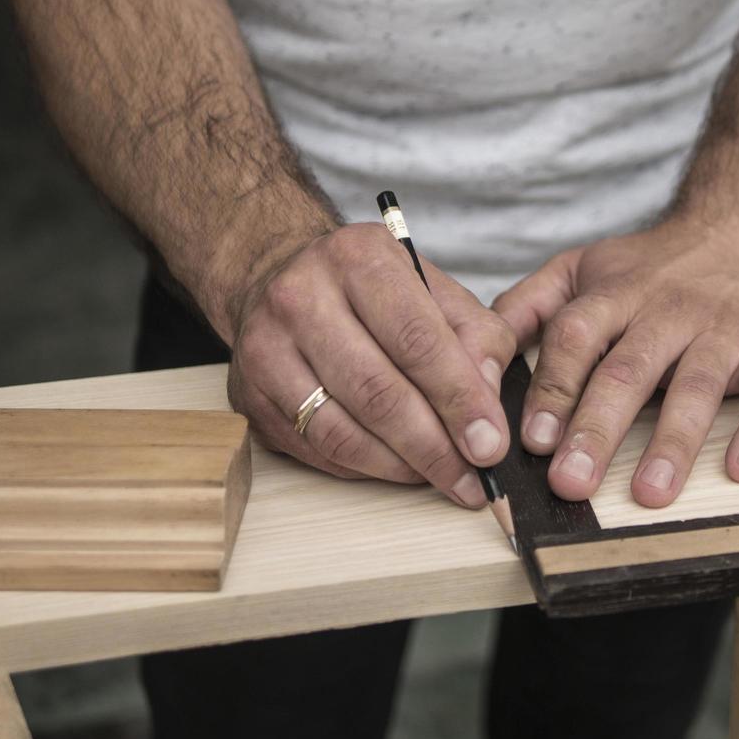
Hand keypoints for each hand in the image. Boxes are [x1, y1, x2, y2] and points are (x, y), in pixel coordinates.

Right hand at [225, 223, 516, 506]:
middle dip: (434, 447)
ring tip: (442, 477)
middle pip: (377, 392)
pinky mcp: (248, 395)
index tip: (490, 444)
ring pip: (341, 431)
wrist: (279, 276)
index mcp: (359, 259)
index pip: (417, 340)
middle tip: (473, 479)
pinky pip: (315, 449)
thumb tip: (488, 404)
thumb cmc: (372, 290)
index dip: (459, 399)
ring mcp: (266, 348)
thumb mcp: (435, 289)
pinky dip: (364, 469)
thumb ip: (477, 337)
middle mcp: (302, 297)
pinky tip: (397, 467)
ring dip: (400, 467)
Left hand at [492, 218, 738, 506]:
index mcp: (616, 294)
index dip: (554, 388)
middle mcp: (669, 309)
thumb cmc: (653, 265)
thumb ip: (528, 308)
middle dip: (599, 428)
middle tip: (573, 482)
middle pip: (629, 370)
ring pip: (699, 384)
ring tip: (652, 493)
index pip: (577, 337)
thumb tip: (474, 359)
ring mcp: (726, 327)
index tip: (534, 440)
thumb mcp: (582, 268)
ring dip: (674, 442)